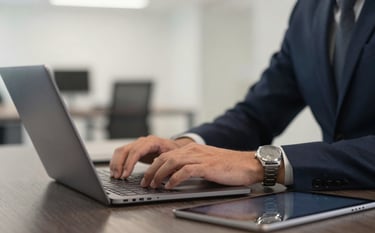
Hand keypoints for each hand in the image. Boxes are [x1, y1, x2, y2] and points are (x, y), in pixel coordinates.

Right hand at [109, 135, 192, 178]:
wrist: (174, 147)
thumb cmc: (175, 152)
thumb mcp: (173, 157)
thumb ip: (166, 163)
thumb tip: (159, 171)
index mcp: (153, 142)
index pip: (137, 150)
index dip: (130, 163)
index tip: (126, 174)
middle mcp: (143, 141)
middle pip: (126, 150)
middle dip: (120, 164)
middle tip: (118, 177)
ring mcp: (137, 144)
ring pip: (121, 151)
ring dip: (116, 163)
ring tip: (115, 176)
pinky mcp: (134, 149)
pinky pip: (121, 153)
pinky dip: (116, 162)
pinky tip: (115, 172)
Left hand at [140, 143, 263, 188]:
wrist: (248, 164)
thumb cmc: (229, 165)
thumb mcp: (206, 161)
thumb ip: (191, 165)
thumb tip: (175, 175)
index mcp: (192, 148)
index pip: (166, 154)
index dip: (154, 165)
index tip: (147, 176)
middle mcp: (193, 150)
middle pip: (165, 158)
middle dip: (152, 171)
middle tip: (145, 182)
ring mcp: (200, 157)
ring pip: (172, 162)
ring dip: (159, 175)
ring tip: (154, 185)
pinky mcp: (207, 166)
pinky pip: (185, 171)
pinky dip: (175, 178)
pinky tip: (170, 186)